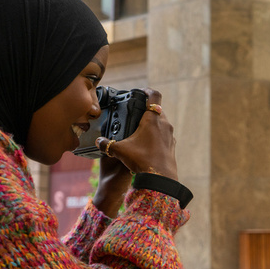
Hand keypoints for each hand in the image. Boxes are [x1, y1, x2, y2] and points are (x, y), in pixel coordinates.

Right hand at [93, 88, 177, 216]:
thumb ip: (107, 144)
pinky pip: (164, 135)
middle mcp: (164, 124)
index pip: (154, 96)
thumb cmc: (142, 160)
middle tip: (137, 112)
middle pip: (157, 109)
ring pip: (162, 122)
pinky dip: (156, 135)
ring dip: (152, 123)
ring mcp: (170, 135)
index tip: (142, 91)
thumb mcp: (120, 151)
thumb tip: (99, 141)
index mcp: (152, 119)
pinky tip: (147, 143)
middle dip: (147, 110)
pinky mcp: (171, 145)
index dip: (148, 91)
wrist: (160, 177)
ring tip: (140, 129)